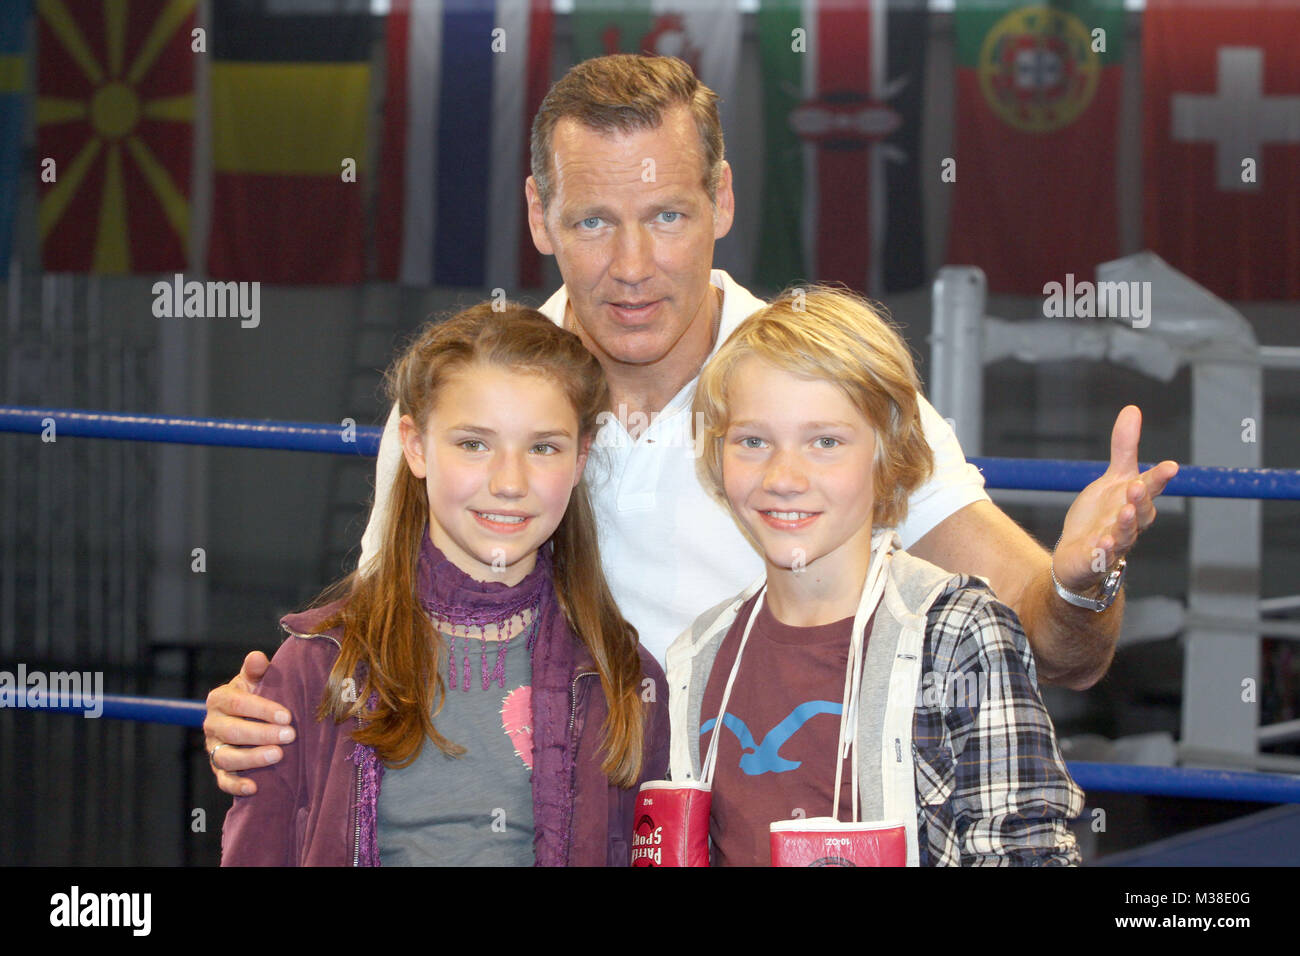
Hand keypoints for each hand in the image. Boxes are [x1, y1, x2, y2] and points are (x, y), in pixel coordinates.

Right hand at [203, 651, 295, 795]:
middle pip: (233, 731)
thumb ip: (256, 670)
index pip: (238, 704)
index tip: (287, 715)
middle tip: (290, 735)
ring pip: (228, 757)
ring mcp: (214, 748)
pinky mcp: (219, 769)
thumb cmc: (256, 694)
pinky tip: (255, 787)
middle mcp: (212, 724)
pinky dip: (236, 786)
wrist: (246, 716)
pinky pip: (223, 780)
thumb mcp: (255, 679)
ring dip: (253, 758)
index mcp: (219, 699)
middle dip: (262, 734)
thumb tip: (257, 657)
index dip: (262, 710)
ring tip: (279, 755)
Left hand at [1053, 406, 1178, 592]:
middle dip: (1140, 500)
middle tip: (1137, 486)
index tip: (1170, 467)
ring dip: (1125, 524)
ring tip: (1123, 512)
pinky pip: (1101, 558)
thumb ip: (1124, 447)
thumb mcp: (1113, 479)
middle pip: (1141, 513)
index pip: (1150, 488)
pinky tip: (1100, 544)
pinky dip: (1102, 552)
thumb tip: (1132, 408)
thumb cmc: (1104, 514)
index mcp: (1136, 503)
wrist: (1081, 552)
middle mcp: (1130, 524)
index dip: (1158, 479)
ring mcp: (1114, 543)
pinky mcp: (1095, 560)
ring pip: (1124, 536)